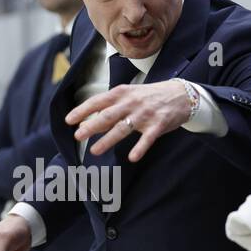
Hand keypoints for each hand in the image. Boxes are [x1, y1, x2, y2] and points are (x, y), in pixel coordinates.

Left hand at [66, 80, 190, 161]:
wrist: (181, 94)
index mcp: (122, 93)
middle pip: (107, 116)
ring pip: (123, 128)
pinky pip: (147, 139)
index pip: (98, 101)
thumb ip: (112, 105)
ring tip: (94, 150)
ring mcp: (145, 114)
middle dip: (91, 126)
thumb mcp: (130, 94)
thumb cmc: (150, 96)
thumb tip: (92, 118)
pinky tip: (132, 157)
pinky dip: (140, 148)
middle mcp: (131, 103)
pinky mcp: (158, 125)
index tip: (69, 120)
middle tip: (78, 136)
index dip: (83, 110)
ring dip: (108, 140)